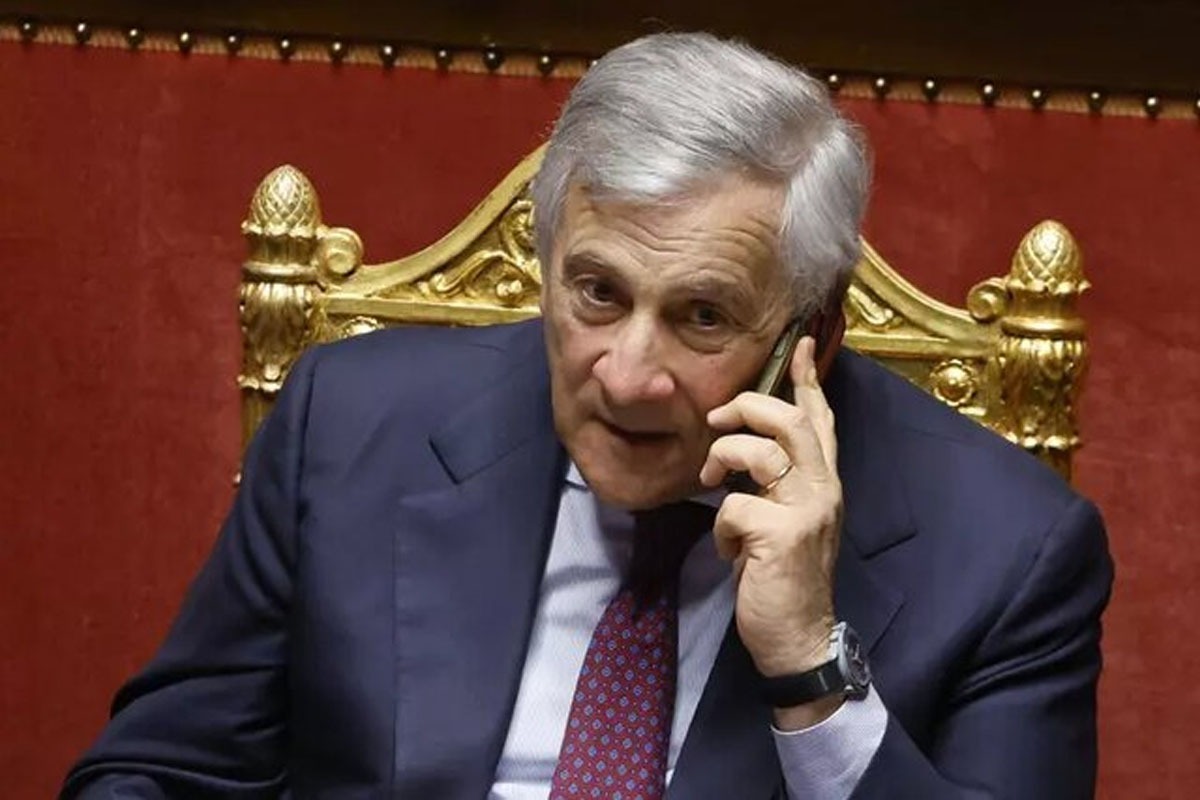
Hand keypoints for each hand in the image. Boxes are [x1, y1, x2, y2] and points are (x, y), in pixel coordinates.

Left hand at [700, 337, 842, 717]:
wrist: (800, 639)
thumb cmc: (783, 579)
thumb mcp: (785, 522)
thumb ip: (776, 485)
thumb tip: (741, 450)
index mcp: (824, 483)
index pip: (820, 420)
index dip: (807, 380)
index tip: (800, 342)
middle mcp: (823, 489)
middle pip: (788, 421)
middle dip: (746, 408)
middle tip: (717, 420)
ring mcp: (806, 511)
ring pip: (758, 452)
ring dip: (722, 461)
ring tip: (711, 484)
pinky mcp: (783, 535)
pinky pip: (733, 507)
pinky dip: (722, 529)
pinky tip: (732, 554)